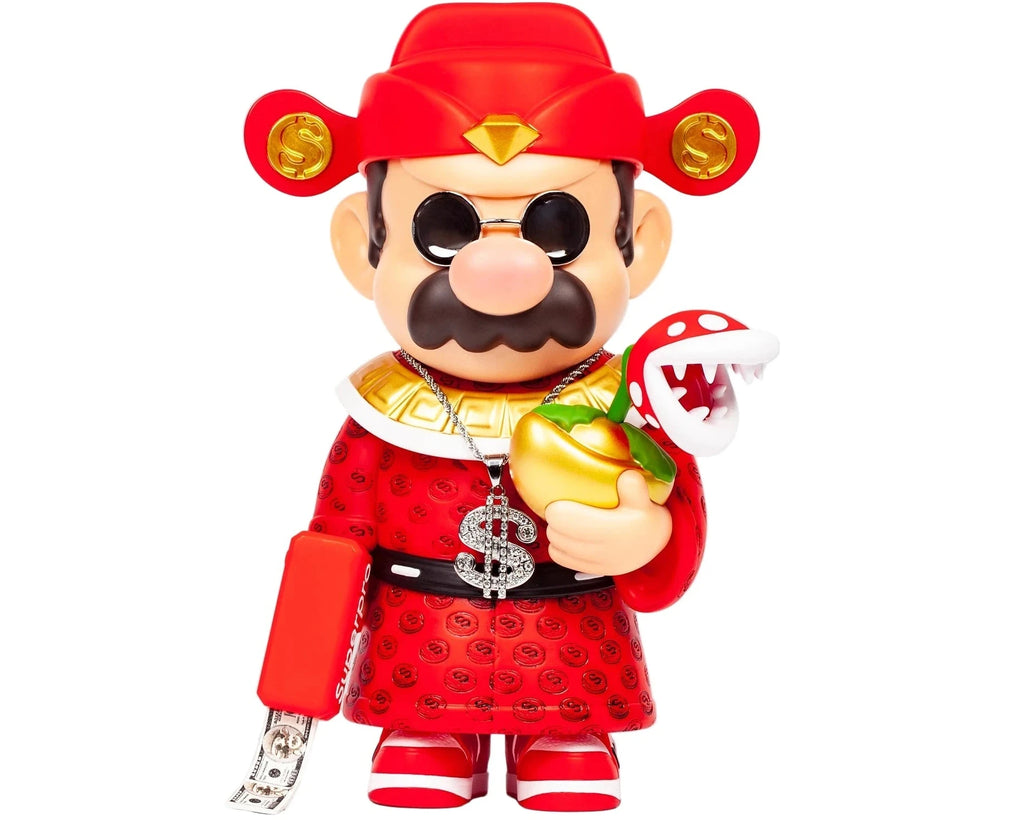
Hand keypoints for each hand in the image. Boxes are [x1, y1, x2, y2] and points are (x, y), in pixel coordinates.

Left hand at [544, 470, 671, 576]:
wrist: (658, 545)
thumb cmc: (647, 519)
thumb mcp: (645, 500)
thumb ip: (635, 488)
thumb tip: (627, 476)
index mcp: (613, 529)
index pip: (568, 522)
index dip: (555, 511)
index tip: (555, 503)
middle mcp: (604, 548)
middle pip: (559, 535)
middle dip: (553, 523)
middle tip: (556, 510)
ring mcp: (599, 562)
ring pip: (559, 549)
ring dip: (555, 536)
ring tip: (560, 524)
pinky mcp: (595, 570)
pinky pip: (565, 561)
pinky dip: (559, 550)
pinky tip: (564, 540)